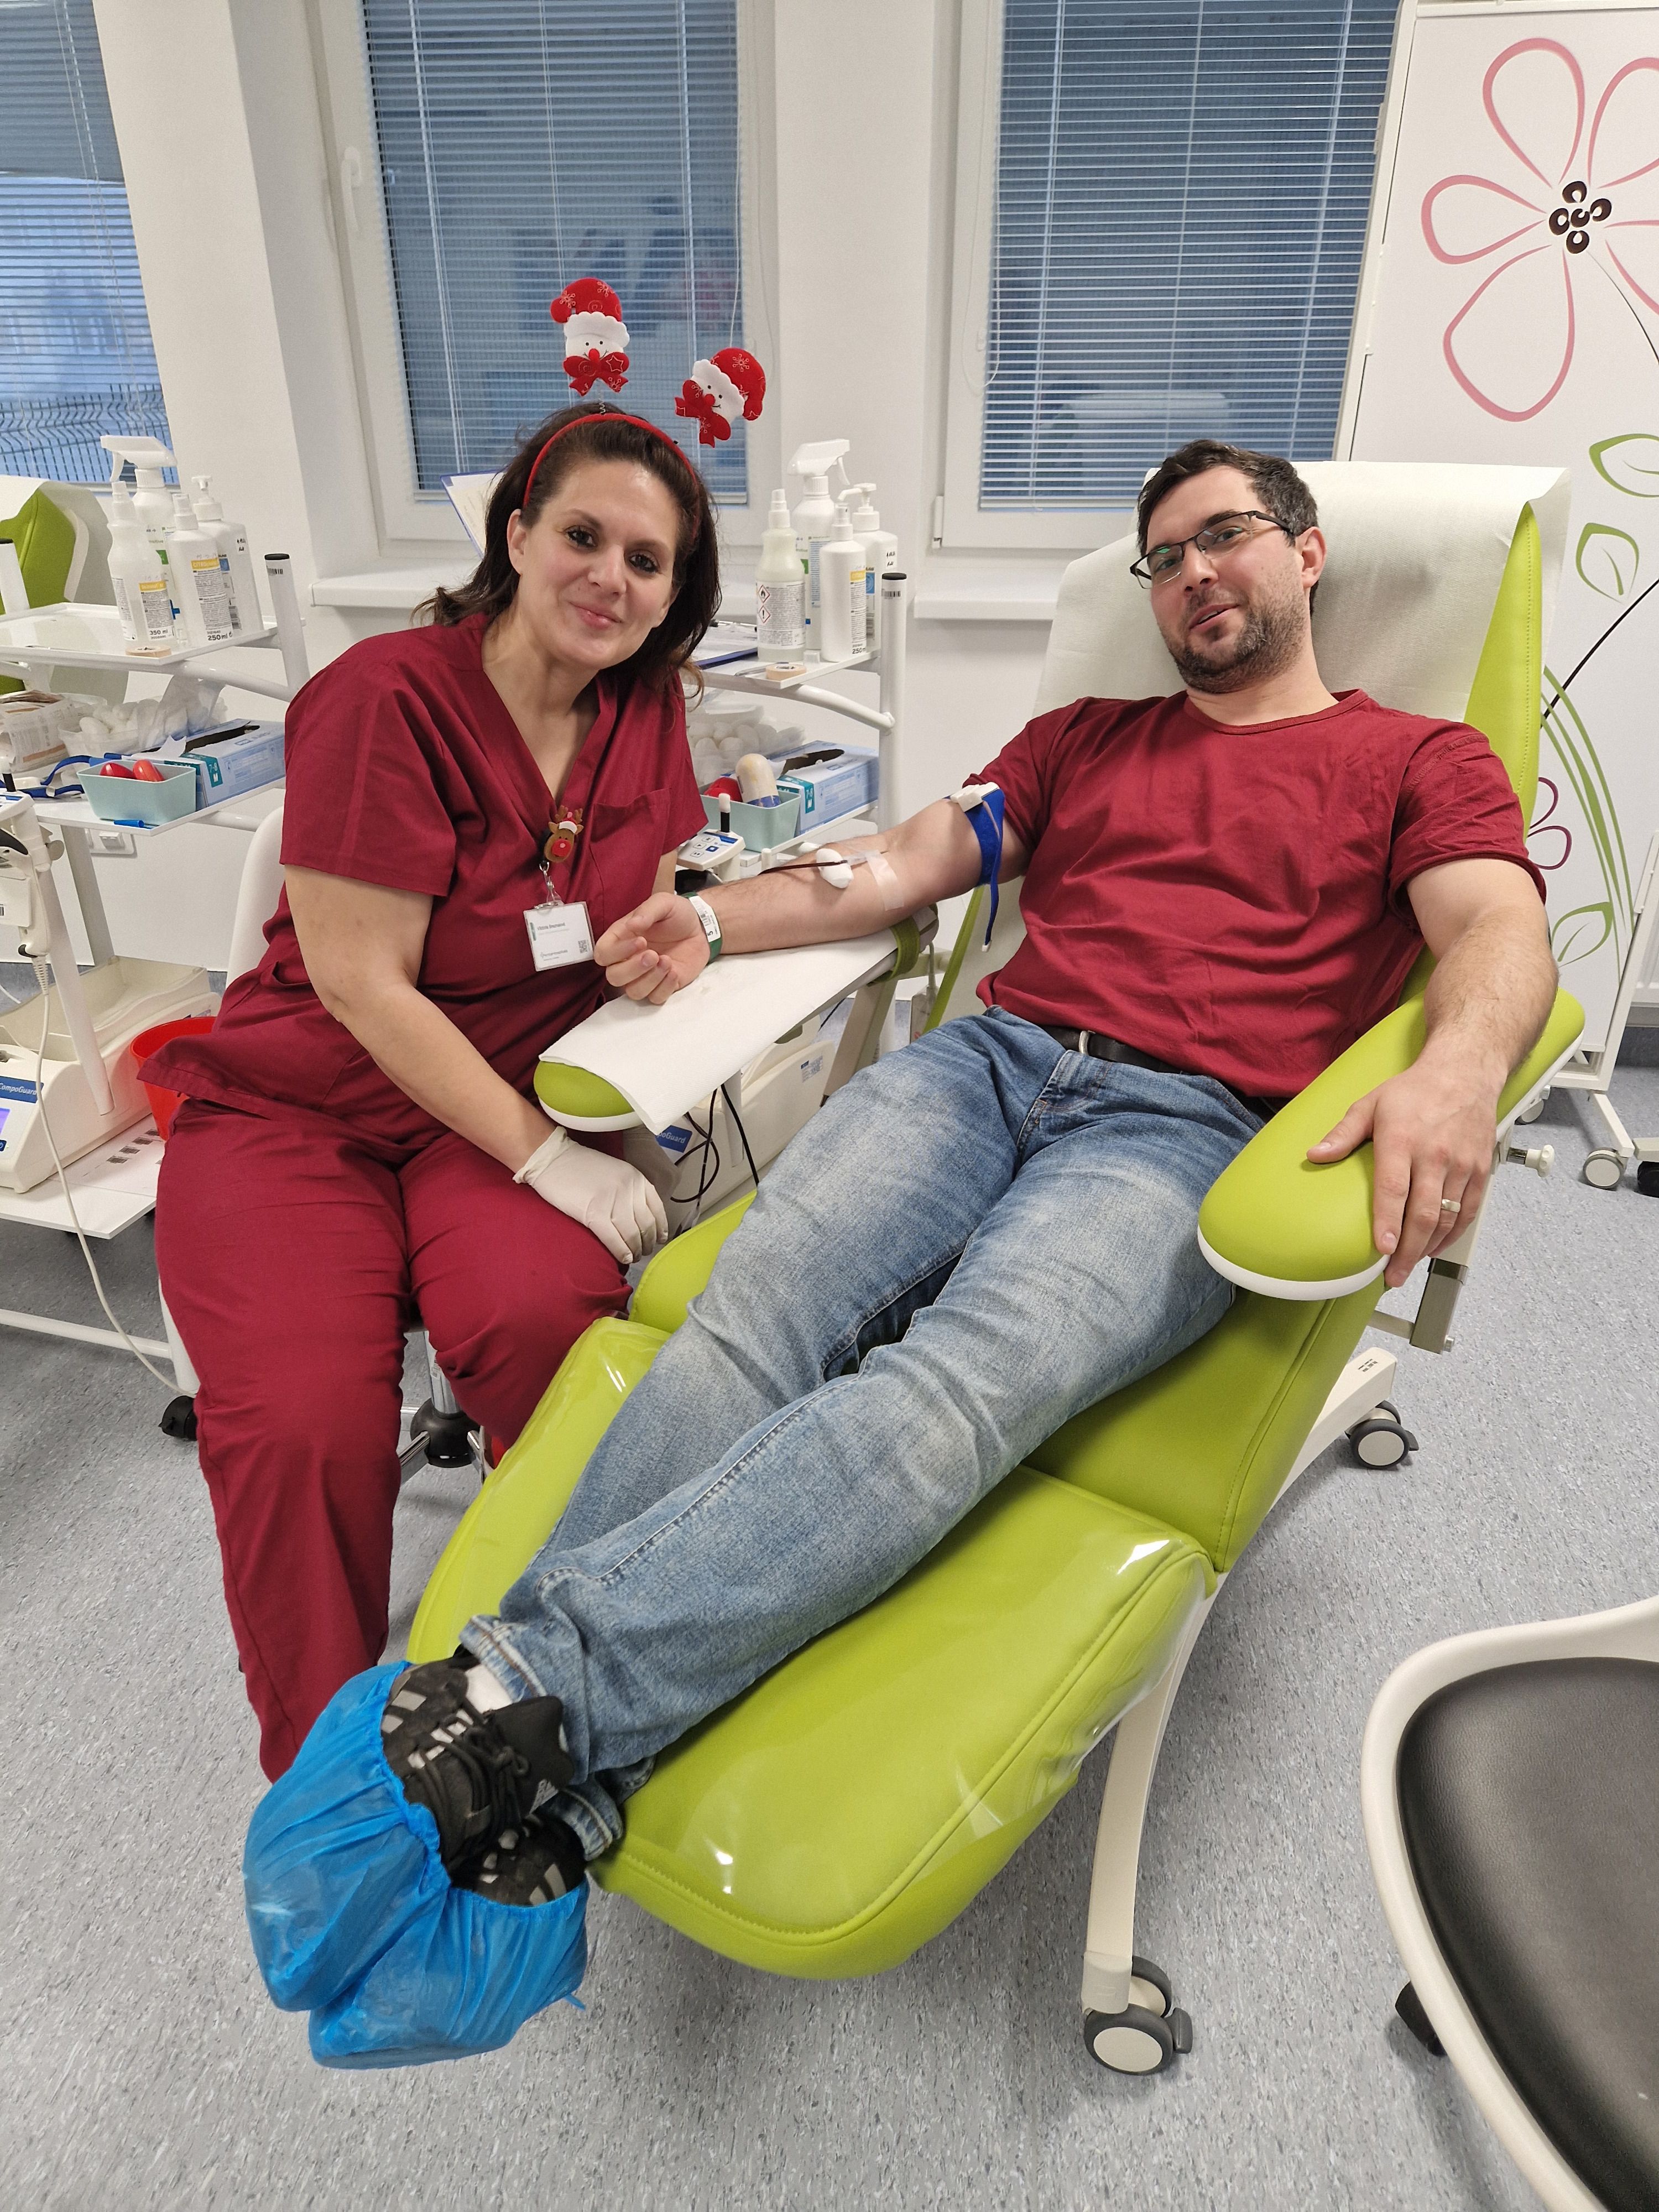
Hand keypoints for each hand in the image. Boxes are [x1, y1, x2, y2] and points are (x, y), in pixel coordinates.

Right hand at [516, 1125, 667, 1263]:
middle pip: (646, 1225)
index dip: (660, 1228)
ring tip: (633, 1258)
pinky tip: (624, 1259)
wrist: (553, 1159)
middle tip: (644, 1252)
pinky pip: (614, 1239)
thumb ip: (629, 1189)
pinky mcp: (594, 1214)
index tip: (660, 1239)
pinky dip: (621, 1252)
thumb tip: (638, 1216)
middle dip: (647, 1243)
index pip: (657, 1209)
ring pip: (632, 1235)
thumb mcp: (615, 1171)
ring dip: (635, 1250)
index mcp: (636, 1178)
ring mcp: (613, 1202)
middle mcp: (629, 1189)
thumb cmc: (580, 1166)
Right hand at [594, 892, 708, 1003]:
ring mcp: (644, 976)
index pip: (602, 954)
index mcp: (621, 939)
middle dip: (633, 969)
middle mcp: (628, 960)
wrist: (701, 928)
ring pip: (633, 992)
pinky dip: (664, 988)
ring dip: (650, 979)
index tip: (640, 941)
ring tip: (667, 961)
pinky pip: (655, 998)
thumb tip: (633, 924)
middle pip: (614, 977)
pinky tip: (675, 971)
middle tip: (653, 954)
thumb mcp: (663, 903)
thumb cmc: (677, 914)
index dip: (616, 952)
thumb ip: (647, 911)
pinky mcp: (662, 986)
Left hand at [1307, 1056, 1500, 1288]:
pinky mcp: (1481, 1171)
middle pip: (1424, 1213)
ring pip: (1448, 1218)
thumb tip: (1314, 1155)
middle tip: (1392, 1276)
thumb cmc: (1414, 1091)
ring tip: (1408, 1267)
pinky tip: (1435, 1248)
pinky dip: (1452, 1235)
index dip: (1388, 1222)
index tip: (1381, 1249)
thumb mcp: (1370, 1104)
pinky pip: (1468, 1212)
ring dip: (1428, 1248)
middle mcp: (1435, 1155)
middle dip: (1407, 1251)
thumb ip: (1343, 1134)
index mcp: (1403, 1139)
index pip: (1395, 1188)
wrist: (1465, 1073)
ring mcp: (1462, 1165)